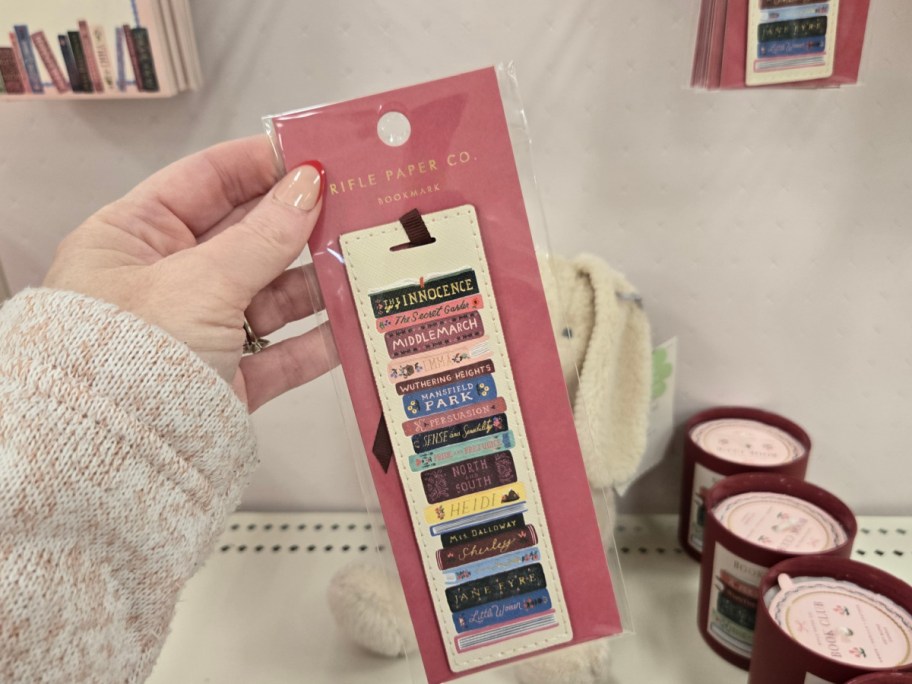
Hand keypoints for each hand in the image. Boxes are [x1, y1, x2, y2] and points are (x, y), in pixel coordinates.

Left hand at [43, 135, 334, 410]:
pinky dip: (315, 342)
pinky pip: (279, 353)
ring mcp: (199, 331)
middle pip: (245, 237)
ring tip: (361, 264)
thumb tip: (310, 185)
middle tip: (353, 206)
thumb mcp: (200, 281)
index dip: (259, 165)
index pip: (204, 181)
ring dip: (314, 284)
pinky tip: (349, 325)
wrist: (116, 457)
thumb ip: (263, 236)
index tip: (313, 156)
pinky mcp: (227, 379)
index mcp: (133, 238)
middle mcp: (165, 280)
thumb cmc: (130, 353)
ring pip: (269, 295)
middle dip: (298, 224)